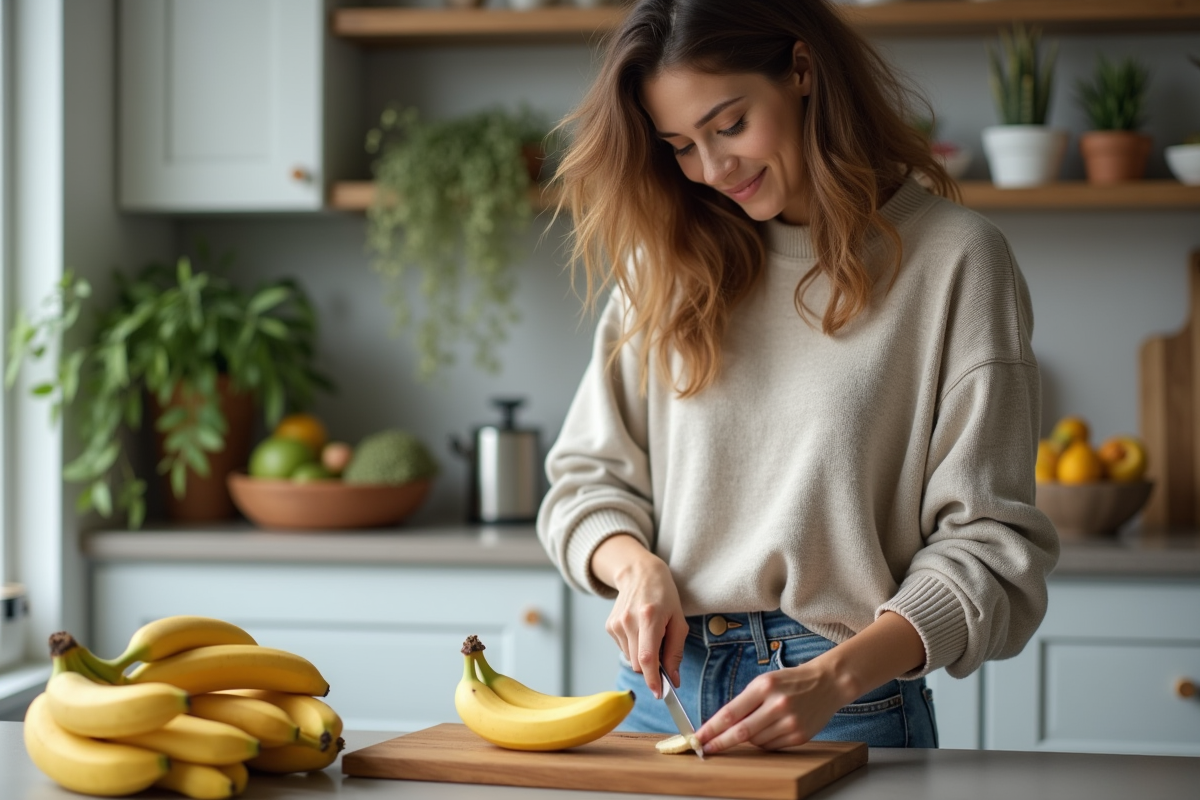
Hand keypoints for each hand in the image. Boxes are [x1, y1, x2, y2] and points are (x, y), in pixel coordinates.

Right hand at [591, 534, 688, 699]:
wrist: (639, 573)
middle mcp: (629, 621)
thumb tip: (673, 679)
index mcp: (650, 618)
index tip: (660, 693)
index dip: (653, 679)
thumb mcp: (679, 620)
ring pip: (631, 659)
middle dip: (652, 669)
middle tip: (664, 659)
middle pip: (639, 663)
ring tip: (651, 636)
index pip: (648, 657)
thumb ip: (676, 651)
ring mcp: (616, 624)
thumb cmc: (664, 595)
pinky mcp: (609, 626)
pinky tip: (639, 631)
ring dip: (643, 657)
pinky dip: (634, 648)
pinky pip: (624, 649)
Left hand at [694, 661, 846, 752]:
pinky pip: (771, 746)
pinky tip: (769, 729)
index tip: (698, 737)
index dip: (712, 728)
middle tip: (706, 749)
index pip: (731, 712)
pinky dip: (763, 742)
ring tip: (755, 724)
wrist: (827, 683)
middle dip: (720, 742)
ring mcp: (790, 722)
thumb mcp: (764, 682)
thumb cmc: (790, 681)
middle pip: (741, 732)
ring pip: (756, 741)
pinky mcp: (800, 736)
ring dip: (747, 739)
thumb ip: (745, 702)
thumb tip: (722, 726)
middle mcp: (778, 705)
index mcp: (765, 687)